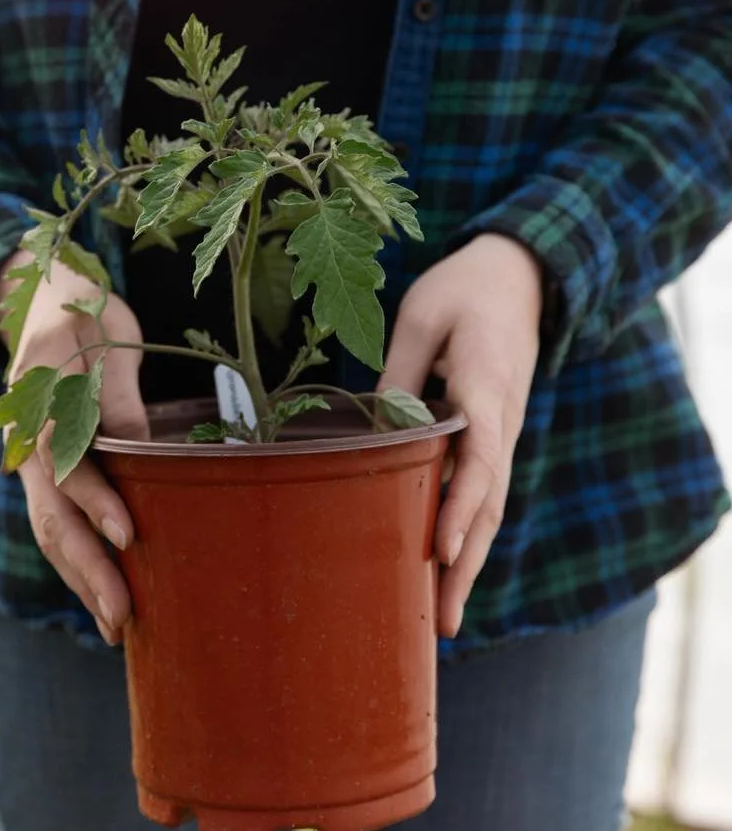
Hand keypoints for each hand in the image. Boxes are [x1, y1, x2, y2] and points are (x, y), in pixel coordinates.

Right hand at [0, 251, 149, 643]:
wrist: (40, 304)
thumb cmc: (85, 315)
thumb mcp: (109, 339)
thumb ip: (118, 393)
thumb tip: (140, 448)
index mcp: (40, 399)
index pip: (66, 460)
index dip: (95, 500)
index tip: (128, 536)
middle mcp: (26, 439)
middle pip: (52, 512)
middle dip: (86, 568)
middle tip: (121, 618)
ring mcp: (30, 460)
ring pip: (49, 527)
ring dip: (79, 578)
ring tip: (115, 626)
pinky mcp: (43, 472)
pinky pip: (55, 521)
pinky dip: (75, 560)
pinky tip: (99, 592)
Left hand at [378, 234, 543, 637]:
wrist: (519, 274)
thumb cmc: (464, 289)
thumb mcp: (422, 316)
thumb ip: (400, 374)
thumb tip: (379, 435)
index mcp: (486, 387)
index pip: (479, 459)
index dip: (461, 507)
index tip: (442, 550)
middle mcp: (504, 421)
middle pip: (490, 501)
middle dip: (466, 563)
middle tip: (442, 623)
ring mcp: (504, 432)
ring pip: (490, 504)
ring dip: (470, 560)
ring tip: (443, 617)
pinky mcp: (495, 434)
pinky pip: (483, 488)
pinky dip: (469, 530)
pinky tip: (447, 564)